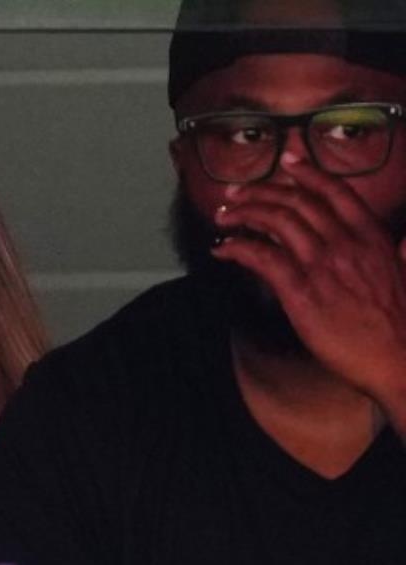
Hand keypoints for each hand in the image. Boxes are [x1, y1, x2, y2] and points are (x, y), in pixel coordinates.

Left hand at [213, 157, 405, 413]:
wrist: (399, 355)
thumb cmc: (399, 321)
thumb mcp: (401, 271)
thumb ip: (396, 250)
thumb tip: (400, 244)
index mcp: (371, 234)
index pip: (334, 190)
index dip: (307, 171)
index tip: (286, 160)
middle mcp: (346, 242)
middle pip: (298, 201)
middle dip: (262, 191)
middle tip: (238, 193)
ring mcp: (322, 265)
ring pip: (276, 221)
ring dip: (244, 213)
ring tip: (224, 216)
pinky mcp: (300, 291)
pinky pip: (261, 256)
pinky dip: (237, 246)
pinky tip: (224, 248)